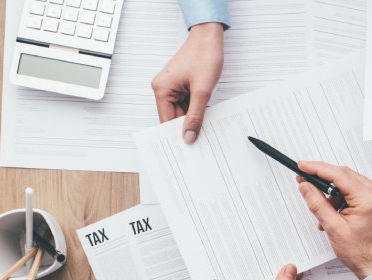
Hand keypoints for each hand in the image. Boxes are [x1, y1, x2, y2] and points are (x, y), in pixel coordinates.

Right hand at [150, 22, 223, 143]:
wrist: (209, 38)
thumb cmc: (204, 56)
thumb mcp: (202, 91)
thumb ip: (195, 116)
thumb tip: (188, 136)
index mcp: (162, 90)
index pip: (166, 121)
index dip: (176, 135)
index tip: (186, 149)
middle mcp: (163, 89)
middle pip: (174, 118)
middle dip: (187, 127)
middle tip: (200, 141)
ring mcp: (172, 87)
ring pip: (182, 112)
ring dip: (194, 118)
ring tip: (206, 126)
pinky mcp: (181, 85)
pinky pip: (187, 104)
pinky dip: (196, 110)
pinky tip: (206, 114)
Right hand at [296, 162, 371, 279]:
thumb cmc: (361, 252)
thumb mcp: (333, 228)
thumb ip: (317, 203)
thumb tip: (306, 186)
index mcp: (369, 198)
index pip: (339, 174)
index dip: (317, 168)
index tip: (303, 166)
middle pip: (344, 175)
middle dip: (323, 181)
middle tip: (305, 184)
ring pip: (348, 183)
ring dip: (333, 194)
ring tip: (326, 213)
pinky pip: (355, 191)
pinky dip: (342, 199)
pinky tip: (336, 213)